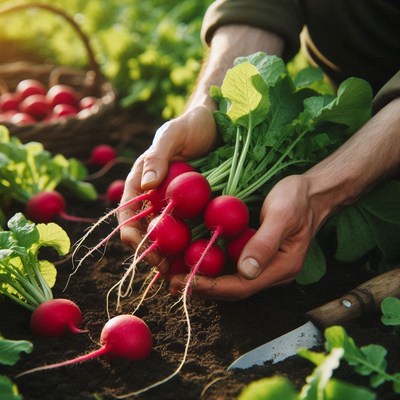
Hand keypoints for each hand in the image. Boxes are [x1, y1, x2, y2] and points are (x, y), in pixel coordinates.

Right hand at [117, 106, 217, 264]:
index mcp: (140, 182)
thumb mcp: (172, 135)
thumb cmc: (190, 126)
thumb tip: (146, 185)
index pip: (127, 214)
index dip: (132, 234)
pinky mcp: (194, 209)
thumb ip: (157, 157)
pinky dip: (189, 247)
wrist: (216, 125)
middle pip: (146, 231)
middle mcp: (154, 198)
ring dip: (170, 256)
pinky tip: (197, 259)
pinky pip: (189, 231)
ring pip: (167, 237)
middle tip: (164, 269)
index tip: (143, 249)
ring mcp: (174, 206)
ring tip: (180, 273)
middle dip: (151, 252)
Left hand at [169, 175, 325, 299]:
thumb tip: (245, 270)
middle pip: (233, 289)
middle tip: (172, 281)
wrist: (312, 193)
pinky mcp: (257, 255)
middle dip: (202, 288)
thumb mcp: (282, 215)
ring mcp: (265, 265)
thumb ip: (265, 243)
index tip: (186, 280)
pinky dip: (211, 266)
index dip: (212, 286)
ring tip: (176, 275)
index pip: (241, 286)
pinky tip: (194, 260)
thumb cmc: (299, 200)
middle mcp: (271, 272)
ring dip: (204, 280)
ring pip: (230, 280)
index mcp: (281, 267)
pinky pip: (231, 266)